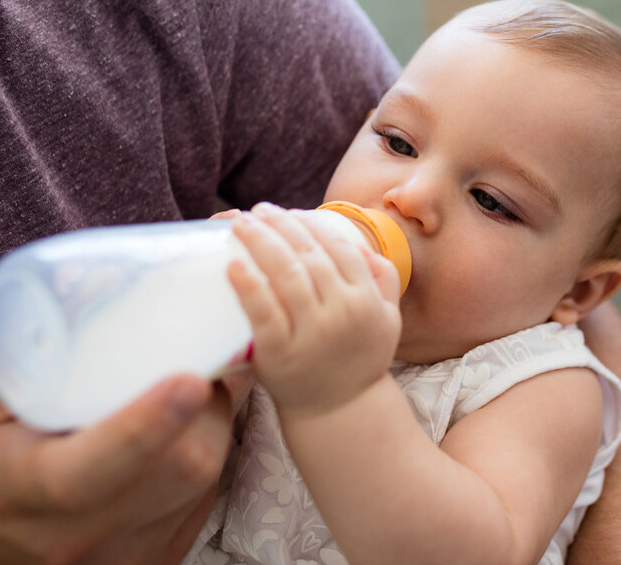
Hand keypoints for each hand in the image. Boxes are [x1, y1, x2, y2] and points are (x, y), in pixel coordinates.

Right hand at [0, 374, 247, 564]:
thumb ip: (45, 358)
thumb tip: (103, 280)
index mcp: (22, 489)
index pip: (89, 469)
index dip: (146, 424)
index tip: (191, 379)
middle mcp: (76, 534)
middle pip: (174, 469)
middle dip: (206, 407)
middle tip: (205, 361)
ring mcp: (123, 556)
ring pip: (202, 485)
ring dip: (214, 428)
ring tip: (197, 390)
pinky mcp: (157, 562)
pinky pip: (204, 502)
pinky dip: (207, 457)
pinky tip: (190, 432)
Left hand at [227, 203, 401, 416]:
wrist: (340, 411)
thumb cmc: (359, 359)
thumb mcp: (388, 319)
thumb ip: (384, 278)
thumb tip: (361, 243)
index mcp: (366, 300)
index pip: (339, 247)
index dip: (312, 224)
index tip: (290, 212)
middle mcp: (342, 313)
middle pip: (309, 255)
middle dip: (281, 224)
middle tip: (259, 210)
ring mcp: (311, 334)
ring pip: (285, 276)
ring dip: (261, 242)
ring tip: (241, 223)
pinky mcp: (281, 354)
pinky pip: (262, 313)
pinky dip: (247, 286)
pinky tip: (233, 265)